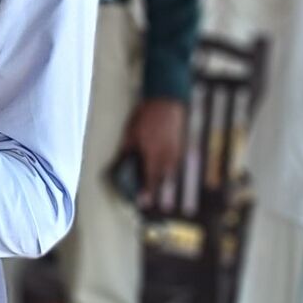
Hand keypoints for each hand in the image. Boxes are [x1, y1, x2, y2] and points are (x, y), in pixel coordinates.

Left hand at [121, 97, 187, 211]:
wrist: (167, 100)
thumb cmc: (147, 116)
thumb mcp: (131, 134)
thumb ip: (127, 151)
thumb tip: (121, 163)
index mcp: (154, 156)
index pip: (151, 181)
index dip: (147, 192)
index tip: (143, 202)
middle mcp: (167, 157)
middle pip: (162, 178)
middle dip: (154, 185)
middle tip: (146, 189)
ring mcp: (176, 151)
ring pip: (169, 170)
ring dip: (161, 175)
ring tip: (152, 174)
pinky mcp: (180, 145)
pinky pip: (174, 161)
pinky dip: (167, 164)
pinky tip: (160, 159)